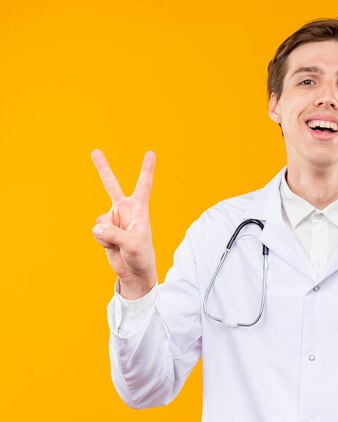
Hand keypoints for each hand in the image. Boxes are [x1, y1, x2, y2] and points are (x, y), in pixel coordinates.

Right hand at [91, 149, 157, 298]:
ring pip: (100, 219)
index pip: (144, 185)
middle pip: (111, 185)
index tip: (150, 152)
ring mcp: (113, 219)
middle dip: (102, 168)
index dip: (147, 169)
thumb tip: (97, 227)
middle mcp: (125, 210)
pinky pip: (96, 231)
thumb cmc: (141, 256)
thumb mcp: (132, 245)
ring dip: (107, 234)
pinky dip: (102, 240)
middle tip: (95, 150)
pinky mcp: (104, 229)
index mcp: (139, 209)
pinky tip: (111, 246)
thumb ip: (114, 234)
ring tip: (119, 243)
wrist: (134, 271)